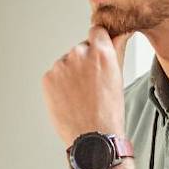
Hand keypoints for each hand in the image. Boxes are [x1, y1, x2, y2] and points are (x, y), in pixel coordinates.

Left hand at [42, 26, 132, 145]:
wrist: (92, 137)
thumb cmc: (109, 111)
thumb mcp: (118, 77)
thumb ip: (116, 50)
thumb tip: (120, 33)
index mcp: (101, 52)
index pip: (96, 31)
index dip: (98, 43)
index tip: (97, 54)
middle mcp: (79, 54)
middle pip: (80, 49)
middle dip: (84, 62)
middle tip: (91, 85)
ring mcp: (61, 65)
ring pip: (67, 63)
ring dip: (71, 74)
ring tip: (80, 96)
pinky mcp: (48, 78)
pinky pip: (54, 76)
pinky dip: (59, 85)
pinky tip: (70, 100)